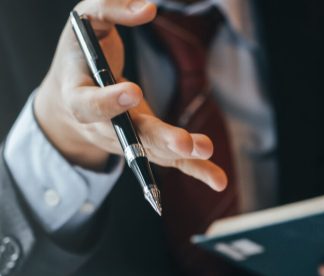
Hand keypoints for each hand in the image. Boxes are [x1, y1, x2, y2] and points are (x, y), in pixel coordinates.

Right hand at [34, 0, 225, 190]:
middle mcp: (105, 128)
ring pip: (156, 152)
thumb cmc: (81, 56)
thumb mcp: (85, 22)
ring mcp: (131, 142)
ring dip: (182, 154)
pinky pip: (175, 162)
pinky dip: (198, 171)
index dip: (109, 103)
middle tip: (181, 142)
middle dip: (158, 139)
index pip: (91, 105)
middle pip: (133, 138)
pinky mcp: (151, 147)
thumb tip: (148, 9)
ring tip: (205, 148)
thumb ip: (110, 9)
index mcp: (78, 98)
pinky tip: (219, 181)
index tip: (133, 92)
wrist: (73, 99)